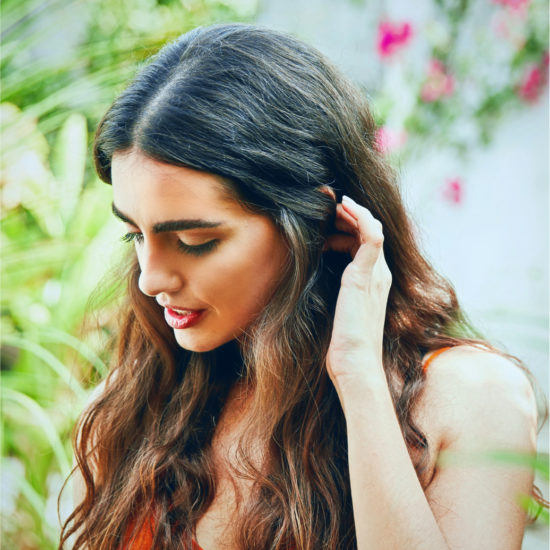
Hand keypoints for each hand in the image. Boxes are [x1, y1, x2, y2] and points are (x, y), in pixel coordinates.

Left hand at [324, 196, 391, 394]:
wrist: (355, 364)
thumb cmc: (344, 345)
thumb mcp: (339, 312)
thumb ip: (336, 295)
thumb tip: (317, 284)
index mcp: (373, 283)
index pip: (367, 244)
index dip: (349, 229)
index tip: (329, 222)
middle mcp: (379, 275)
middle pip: (370, 232)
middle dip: (350, 217)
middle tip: (330, 208)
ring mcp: (375, 274)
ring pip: (372, 228)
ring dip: (353, 213)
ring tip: (334, 206)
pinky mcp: (366, 276)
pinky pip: (372, 236)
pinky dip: (361, 218)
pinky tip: (345, 209)